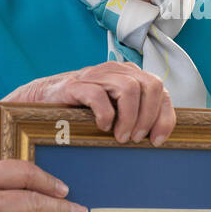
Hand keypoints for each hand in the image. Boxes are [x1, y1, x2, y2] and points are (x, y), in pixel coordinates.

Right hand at [3, 61, 175, 144]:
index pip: (160, 90)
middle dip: (148, 117)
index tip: (156, 140)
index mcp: (131, 75)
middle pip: (151, 85)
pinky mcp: (77, 84)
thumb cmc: (85, 108)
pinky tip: (102, 127)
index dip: (163, 117)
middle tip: (136, 139)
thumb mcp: (116, 109)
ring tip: (121, 137)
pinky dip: (105, 114)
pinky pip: (98, 95)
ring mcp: (97, 74)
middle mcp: (117, 71)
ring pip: (129, 88)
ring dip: (129, 118)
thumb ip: (138, 114)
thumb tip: (160, 137)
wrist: (47, 98)